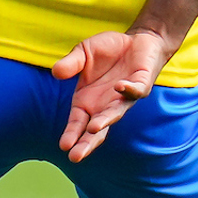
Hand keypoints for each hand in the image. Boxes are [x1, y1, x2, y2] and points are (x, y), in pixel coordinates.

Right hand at [51, 28, 177, 162]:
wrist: (137, 40)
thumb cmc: (108, 50)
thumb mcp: (83, 52)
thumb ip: (71, 63)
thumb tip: (56, 72)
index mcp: (88, 101)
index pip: (78, 123)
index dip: (72, 133)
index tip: (64, 146)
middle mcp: (106, 104)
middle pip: (96, 129)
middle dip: (87, 142)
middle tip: (76, 156)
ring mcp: (124, 97)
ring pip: (115, 114)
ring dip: (105, 120)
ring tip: (95, 128)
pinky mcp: (141, 85)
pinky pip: (135, 91)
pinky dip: (128, 90)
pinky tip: (119, 87)